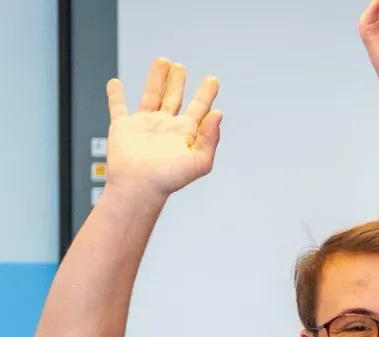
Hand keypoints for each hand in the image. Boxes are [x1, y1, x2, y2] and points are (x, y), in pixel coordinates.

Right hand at [104, 58, 222, 199]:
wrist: (139, 185)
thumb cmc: (169, 178)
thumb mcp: (200, 160)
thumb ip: (210, 137)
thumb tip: (217, 114)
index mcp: (184, 133)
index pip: (198, 108)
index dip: (206, 93)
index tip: (212, 80)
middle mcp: (165, 127)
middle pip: (174, 97)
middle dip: (178, 82)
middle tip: (181, 67)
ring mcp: (144, 125)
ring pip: (150, 95)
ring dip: (156, 79)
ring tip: (162, 62)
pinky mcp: (123, 127)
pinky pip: (118, 107)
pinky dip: (115, 95)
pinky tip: (115, 83)